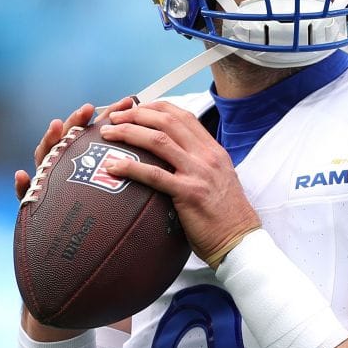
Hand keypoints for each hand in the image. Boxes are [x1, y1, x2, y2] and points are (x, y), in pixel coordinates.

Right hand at [15, 97, 133, 340]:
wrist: (79, 287)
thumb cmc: (106, 252)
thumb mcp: (130, 223)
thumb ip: (142, 199)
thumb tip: (178, 184)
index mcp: (96, 178)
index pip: (106, 143)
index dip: (117, 122)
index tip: (131, 103)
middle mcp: (71, 181)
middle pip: (74, 145)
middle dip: (82, 123)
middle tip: (92, 109)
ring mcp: (51, 195)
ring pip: (46, 163)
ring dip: (50, 143)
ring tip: (58, 128)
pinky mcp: (33, 215)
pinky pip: (25, 199)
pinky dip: (22, 187)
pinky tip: (22, 177)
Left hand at [99, 101, 261, 265]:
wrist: (240, 240)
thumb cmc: (226, 216)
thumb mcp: (218, 180)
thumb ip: (199, 165)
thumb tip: (173, 160)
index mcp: (213, 150)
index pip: (182, 116)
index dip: (155, 108)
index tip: (134, 109)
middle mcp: (207, 156)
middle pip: (167, 121)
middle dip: (135, 115)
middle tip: (114, 118)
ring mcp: (198, 173)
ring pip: (158, 141)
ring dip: (128, 133)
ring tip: (107, 135)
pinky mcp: (189, 193)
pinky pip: (154, 175)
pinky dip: (130, 168)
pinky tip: (113, 167)